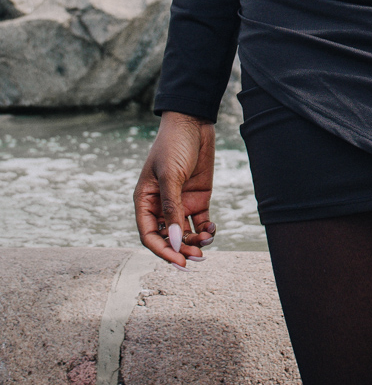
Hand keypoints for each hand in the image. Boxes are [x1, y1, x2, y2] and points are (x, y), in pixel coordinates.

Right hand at [133, 111, 216, 267]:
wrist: (193, 123)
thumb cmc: (174, 146)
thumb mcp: (170, 176)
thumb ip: (172, 209)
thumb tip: (174, 241)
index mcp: (145, 201)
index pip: (149, 235)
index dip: (162, 251)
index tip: (177, 261)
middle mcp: (161, 206)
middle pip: (168, 238)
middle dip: (181, 250)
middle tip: (196, 258)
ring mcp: (181, 203)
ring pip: (185, 233)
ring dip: (195, 242)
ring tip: (207, 242)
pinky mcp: (198, 198)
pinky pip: (200, 222)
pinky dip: (206, 230)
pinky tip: (212, 229)